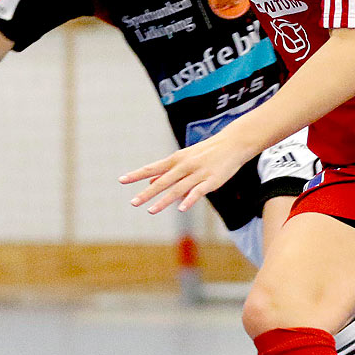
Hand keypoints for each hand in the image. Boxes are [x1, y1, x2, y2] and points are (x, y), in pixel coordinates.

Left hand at [120, 131, 256, 214]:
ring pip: (177, 188)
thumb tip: (150, 184)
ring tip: (151, 211)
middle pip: (162, 181)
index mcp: (176, 159)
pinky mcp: (211, 181)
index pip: (152, 168)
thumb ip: (168, 172)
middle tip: (133, 202)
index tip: (121, 180)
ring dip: (163, 200)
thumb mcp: (185, 158)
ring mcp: (198, 173)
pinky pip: (198, 192)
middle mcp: (184, 166)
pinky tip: (181, 209)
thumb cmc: (206, 152)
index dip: (137, 175)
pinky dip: (189, 199)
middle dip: (147, 193)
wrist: (233, 143)